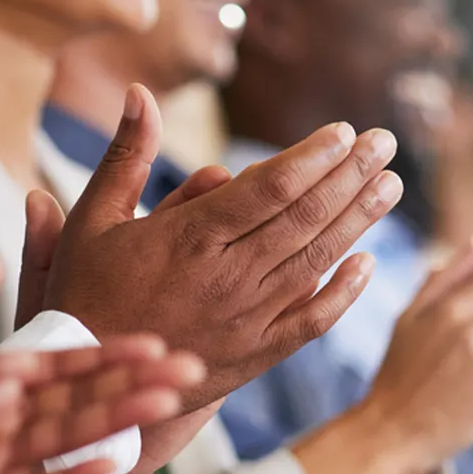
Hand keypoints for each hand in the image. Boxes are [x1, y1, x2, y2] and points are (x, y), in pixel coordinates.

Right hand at [34, 84, 400, 411]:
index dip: (312, 157)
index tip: (344, 131)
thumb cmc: (83, 294)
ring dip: (358, 221)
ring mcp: (245, 319)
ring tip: (390, 186)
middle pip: (304, 217)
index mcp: (189, 238)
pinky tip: (367, 264)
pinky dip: (344, 293)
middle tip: (385, 143)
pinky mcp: (254, 356)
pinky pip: (311, 321)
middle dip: (350, 175)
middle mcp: (226, 277)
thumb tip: (140, 92)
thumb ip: (125, 155)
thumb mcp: (92, 219)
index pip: (269, 187)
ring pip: (315, 262)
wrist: (88, 381)